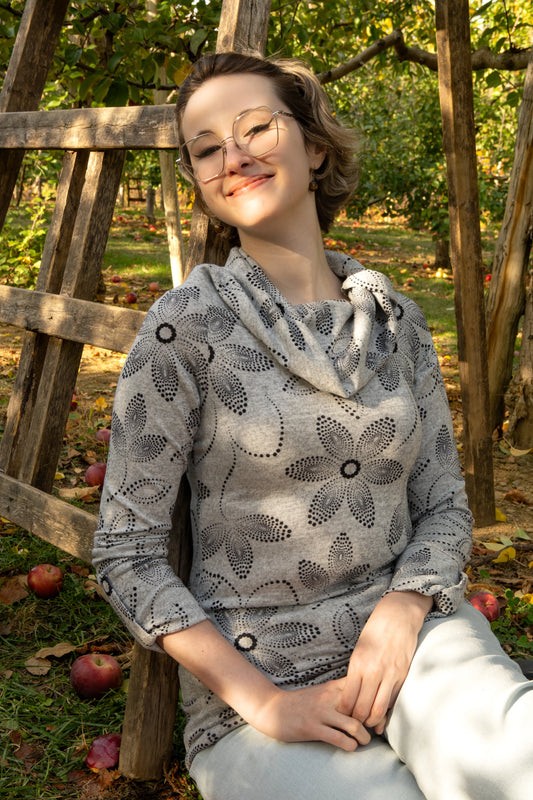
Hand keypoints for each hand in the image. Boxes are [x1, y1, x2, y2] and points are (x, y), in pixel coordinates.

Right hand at [253, 679, 371, 751]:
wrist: (273, 708)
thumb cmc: (301, 702)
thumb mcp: (322, 691)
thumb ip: (341, 692)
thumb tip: (364, 701)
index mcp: (333, 686)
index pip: (363, 689)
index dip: (375, 701)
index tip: (379, 712)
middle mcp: (329, 697)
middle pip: (363, 707)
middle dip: (374, 721)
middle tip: (376, 729)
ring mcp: (321, 712)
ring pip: (354, 725)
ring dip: (364, 737)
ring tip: (363, 741)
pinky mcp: (312, 728)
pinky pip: (339, 738)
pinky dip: (350, 746)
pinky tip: (350, 747)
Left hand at [338, 591, 431, 733]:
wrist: (397, 617)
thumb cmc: (375, 632)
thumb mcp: (359, 649)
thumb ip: (356, 671)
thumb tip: (352, 694)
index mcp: (358, 664)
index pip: (348, 699)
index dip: (344, 713)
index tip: (343, 716)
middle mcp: (373, 671)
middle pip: (362, 709)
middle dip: (357, 721)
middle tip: (355, 725)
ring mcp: (389, 674)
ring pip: (379, 710)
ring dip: (373, 721)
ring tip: (368, 723)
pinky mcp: (403, 675)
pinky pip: (392, 700)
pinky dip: (387, 709)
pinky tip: (382, 712)